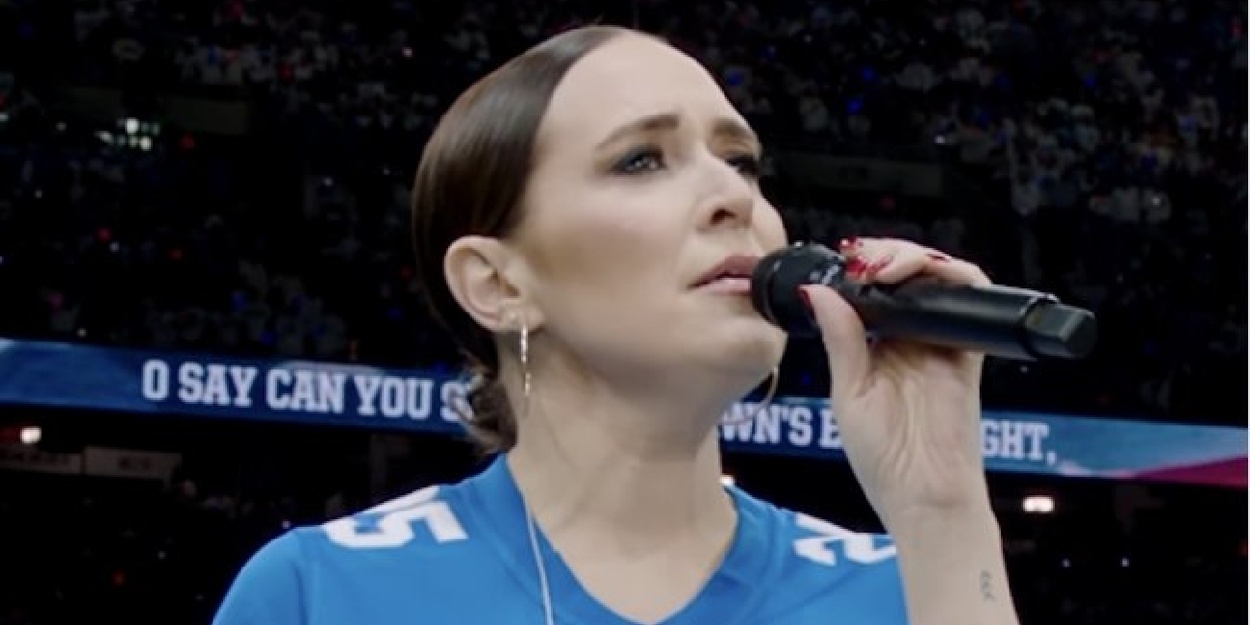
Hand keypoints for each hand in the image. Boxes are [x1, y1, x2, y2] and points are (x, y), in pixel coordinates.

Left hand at [801, 238, 993, 528]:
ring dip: (912, 259)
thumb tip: (818, 291)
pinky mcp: (971, 350)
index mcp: (879, 347)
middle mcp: (913, 339)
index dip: (860, 268)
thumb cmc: (883, 458)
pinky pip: (973, 300)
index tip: (841, 261)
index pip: (873, 290)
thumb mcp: (849, 392)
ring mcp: (942, 342)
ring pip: (937, 278)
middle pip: (906, 276)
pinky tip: (922, 273)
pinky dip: (954, 275)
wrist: (922, 495)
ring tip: (883, 266)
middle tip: (861, 258)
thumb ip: (841, 339)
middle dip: (884, 254)